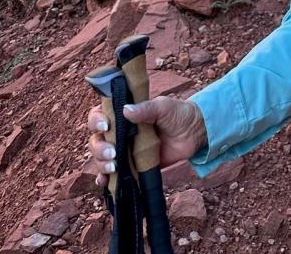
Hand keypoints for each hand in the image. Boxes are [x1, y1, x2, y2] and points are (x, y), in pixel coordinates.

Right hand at [87, 97, 207, 185]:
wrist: (194, 133)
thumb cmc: (177, 114)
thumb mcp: (163, 107)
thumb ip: (146, 109)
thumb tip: (126, 110)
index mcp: (123, 114)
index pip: (99, 115)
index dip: (96, 121)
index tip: (105, 126)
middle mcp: (119, 132)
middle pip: (96, 140)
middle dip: (99, 148)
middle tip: (113, 152)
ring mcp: (124, 151)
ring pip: (101, 158)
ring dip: (101, 164)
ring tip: (114, 167)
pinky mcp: (132, 167)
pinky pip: (113, 175)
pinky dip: (105, 180)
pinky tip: (104, 182)